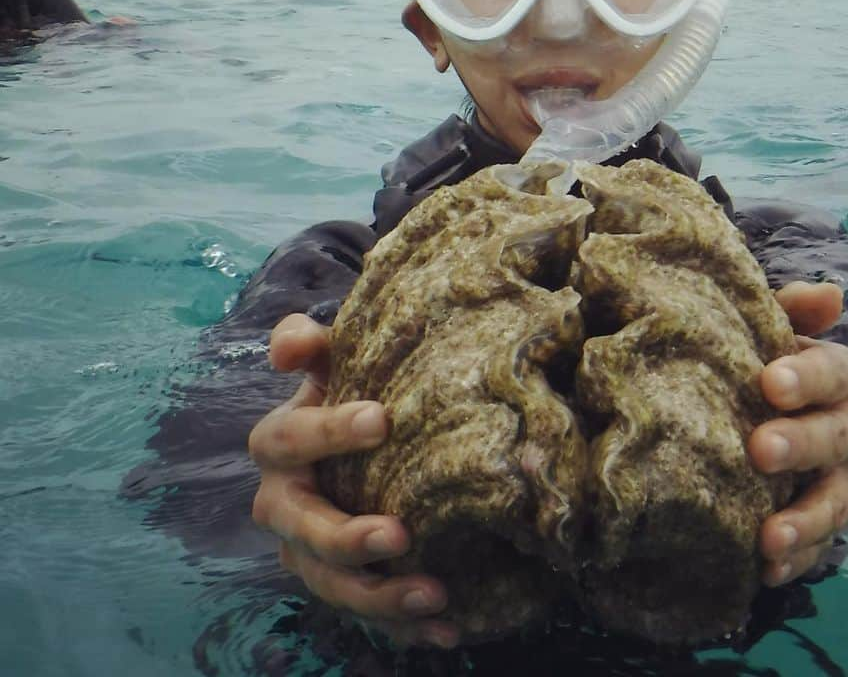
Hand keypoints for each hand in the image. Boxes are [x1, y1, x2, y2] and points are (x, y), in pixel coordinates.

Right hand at [248, 312, 458, 648]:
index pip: (291, 437)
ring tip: (435, 593)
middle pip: (303, 529)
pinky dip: (404, 626)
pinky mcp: (338, 582)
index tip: (383, 419)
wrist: (356, 437)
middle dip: (347, 537)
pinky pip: (366, 612)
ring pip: (331, 584)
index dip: (329, 430)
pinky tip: (446, 627)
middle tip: (400, 535)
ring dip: (380, 595)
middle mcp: (284, 504)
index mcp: (278, 445)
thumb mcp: (329, 360)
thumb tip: (289, 345)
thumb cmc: (346, 390)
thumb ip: (308, 342)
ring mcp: (307, 552)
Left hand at [750, 282, 847, 586]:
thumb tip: (829, 294)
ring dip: (808, 518)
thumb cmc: (741, 356)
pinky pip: (818, 546)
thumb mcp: (753, 325)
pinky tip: (764, 569)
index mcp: (836, 375)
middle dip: (804, 444)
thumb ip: (786, 307)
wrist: (718, 404)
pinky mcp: (818, 522)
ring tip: (767, 536)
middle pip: (842, 436)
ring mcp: (837, 479)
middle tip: (759, 450)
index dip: (811, 377)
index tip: (769, 383)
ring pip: (840, 500)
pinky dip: (796, 558)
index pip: (841, 370)